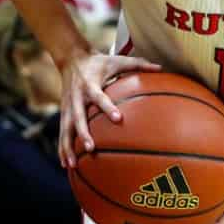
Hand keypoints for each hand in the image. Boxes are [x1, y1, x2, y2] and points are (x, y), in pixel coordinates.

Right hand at [57, 51, 161, 167]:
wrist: (70, 59)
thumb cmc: (98, 62)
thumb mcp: (117, 60)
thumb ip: (138, 64)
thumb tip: (161, 68)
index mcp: (90, 85)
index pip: (99, 98)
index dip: (107, 107)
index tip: (118, 118)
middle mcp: (76, 98)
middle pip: (77, 118)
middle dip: (83, 134)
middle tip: (90, 148)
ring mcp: (68, 107)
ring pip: (65, 130)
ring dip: (67, 147)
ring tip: (71, 165)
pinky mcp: (64, 113)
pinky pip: (62, 133)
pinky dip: (62, 149)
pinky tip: (66, 165)